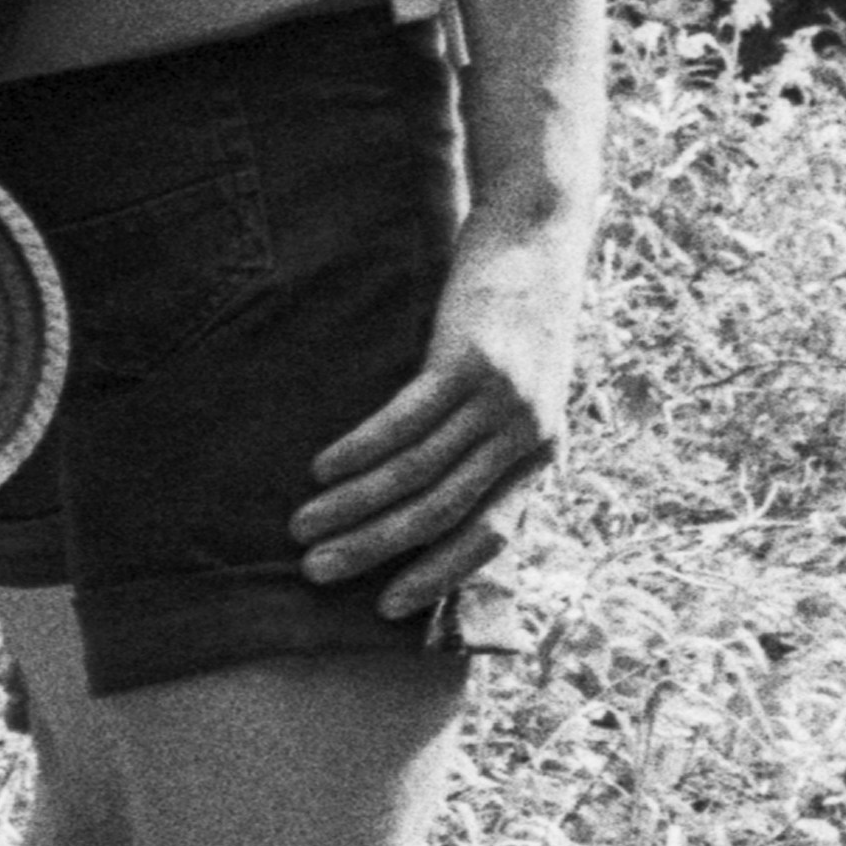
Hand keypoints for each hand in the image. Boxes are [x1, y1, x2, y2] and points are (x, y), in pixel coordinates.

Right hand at [292, 221, 591, 618]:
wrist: (538, 237)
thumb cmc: (519, 320)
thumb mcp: (521, 393)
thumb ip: (490, 446)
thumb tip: (432, 504)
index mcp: (542, 454)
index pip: (491, 536)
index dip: (438, 574)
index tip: (387, 607)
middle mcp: (527, 435)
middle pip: (444, 512)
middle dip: (377, 549)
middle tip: (319, 574)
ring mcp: (500, 398)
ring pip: (417, 473)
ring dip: (354, 506)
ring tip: (302, 526)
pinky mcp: (467, 360)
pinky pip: (404, 421)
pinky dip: (359, 451)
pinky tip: (321, 469)